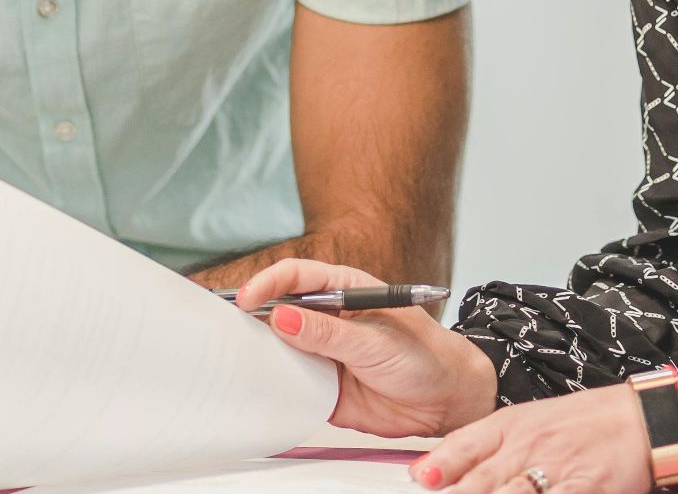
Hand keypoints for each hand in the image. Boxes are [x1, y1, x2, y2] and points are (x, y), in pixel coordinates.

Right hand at [235, 258, 496, 437]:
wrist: (447, 401)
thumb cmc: (426, 356)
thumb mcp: (376, 341)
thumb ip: (329, 333)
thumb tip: (284, 317)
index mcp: (344, 291)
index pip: (296, 276)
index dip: (268, 283)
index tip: (248, 299)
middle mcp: (328, 319)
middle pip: (279, 309)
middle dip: (253, 316)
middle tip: (230, 328)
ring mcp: (323, 353)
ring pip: (279, 347)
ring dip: (260, 352)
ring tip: (239, 358)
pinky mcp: (321, 387)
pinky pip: (289, 383)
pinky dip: (274, 385)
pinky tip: (262, 386)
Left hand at [405, 384, 651, 493]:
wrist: (641, 419)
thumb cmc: (585, 422)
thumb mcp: (530, 421)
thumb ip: (486, 443)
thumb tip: (438, 468)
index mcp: (511, 425)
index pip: (465, 445)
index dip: (438, 466)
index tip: (419, 479)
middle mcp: (528, 446)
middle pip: (480, 479)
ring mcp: (554, 470)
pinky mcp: (581, 489)